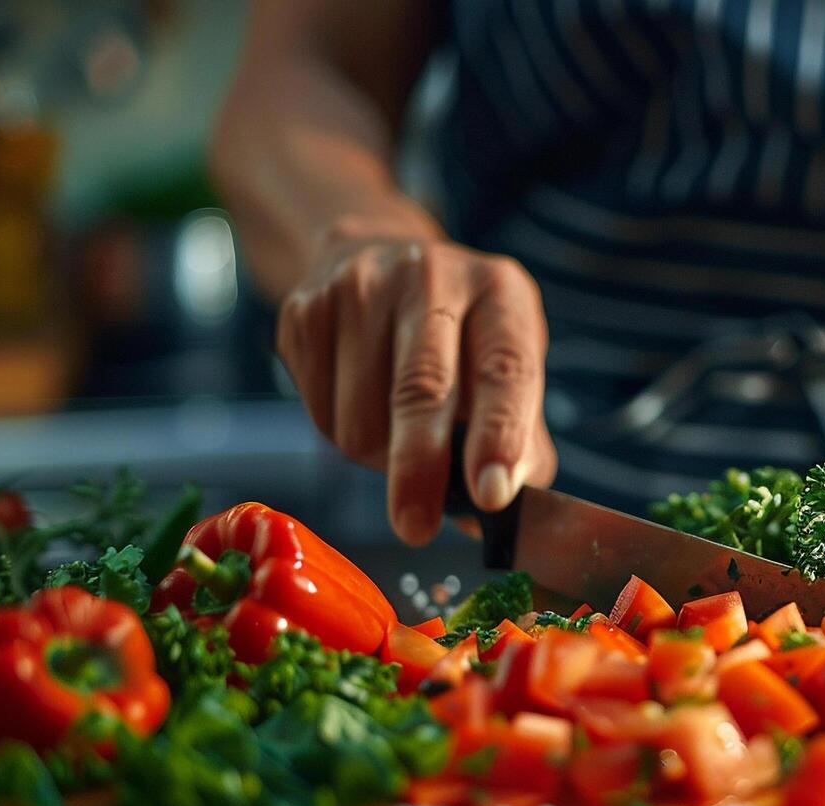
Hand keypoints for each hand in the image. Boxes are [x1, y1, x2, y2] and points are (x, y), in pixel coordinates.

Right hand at [277, 218, 555, 545]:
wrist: (377, 258)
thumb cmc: (459, 335)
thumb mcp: (508, 368)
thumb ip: (519, 441)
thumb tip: (501, 511)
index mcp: (500, 294)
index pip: (504, 369)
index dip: (498, 436)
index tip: (491, 495)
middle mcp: (432, 277)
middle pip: (420, 390)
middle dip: (419, 470)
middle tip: (417, 528)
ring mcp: (360, 287)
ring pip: (361, 419)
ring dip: (380, 459)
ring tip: (398, 434)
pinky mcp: (305, 309)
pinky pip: (320, 414)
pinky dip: (343, 437)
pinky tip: (360, 405)